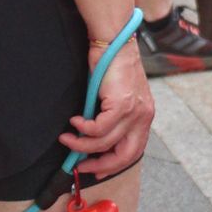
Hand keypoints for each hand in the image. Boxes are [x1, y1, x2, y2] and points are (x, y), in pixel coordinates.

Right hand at [60, 39, 153, 178]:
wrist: (113, 42)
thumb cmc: (111, 66)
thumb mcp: (115, 96)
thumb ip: (110, 118)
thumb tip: (91, 139)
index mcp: (145, 115)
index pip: (133, 150)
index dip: (114, 164)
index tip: (97, 169)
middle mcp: (144, 116)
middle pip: (125, 155)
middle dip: (101, 165)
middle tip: (81, 165)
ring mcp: (134, 111)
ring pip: (105, 142)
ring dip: (81, 144)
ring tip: (67, 138)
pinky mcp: (122, 104)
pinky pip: (98, 128)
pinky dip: (83, 129)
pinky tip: (74, 122)